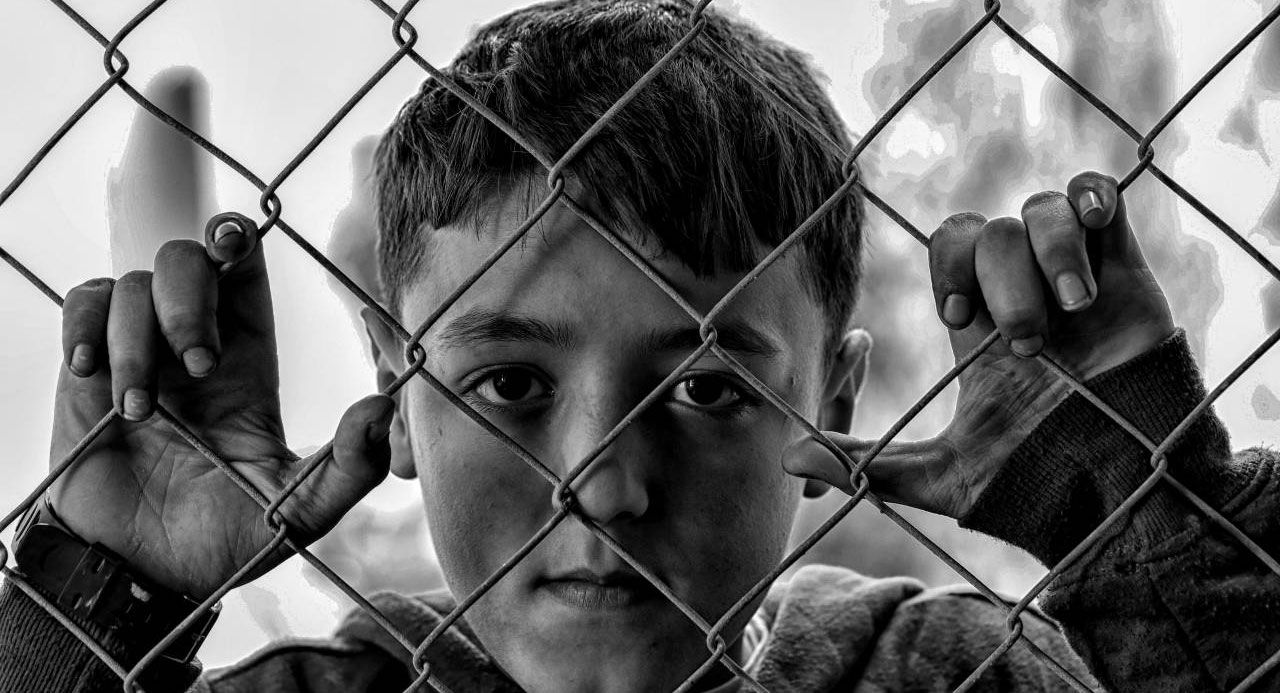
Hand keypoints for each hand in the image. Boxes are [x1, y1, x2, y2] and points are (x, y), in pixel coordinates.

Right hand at [46, 70, 393, 599]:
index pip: (243, 267)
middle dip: (190, 298)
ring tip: (140, 412)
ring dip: (137, 340)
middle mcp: (192, 343)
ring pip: (131, 284)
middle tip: (198, 364)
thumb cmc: (224, 540)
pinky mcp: (87, 371)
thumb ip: (351, 466)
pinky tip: (91, 374)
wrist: (140, 576)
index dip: (237, 239)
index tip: (234, 246)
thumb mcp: (301, 510)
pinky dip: (84, 328)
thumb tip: (387, 407)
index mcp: (248, 358)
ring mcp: (137, 353)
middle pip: (187, 258)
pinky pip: (82, 306)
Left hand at [785, 171, 1174, 518]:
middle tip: (1025, 342)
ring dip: (1050, 256)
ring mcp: (1077, 282)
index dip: (948, 267)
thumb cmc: (1035, 492)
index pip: (951, 248)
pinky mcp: (1127, 276)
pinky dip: (1091, 200)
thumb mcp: (942, 478)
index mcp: (981, 325)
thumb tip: (787, 457)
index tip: (957, 320)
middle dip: (999, 277)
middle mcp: (1025, 294)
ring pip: (1042, 212)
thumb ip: (867, 463)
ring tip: (1073, 314)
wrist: (1122, 502)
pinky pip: (1102, 200)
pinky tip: (1092, 228)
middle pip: (990, 231)